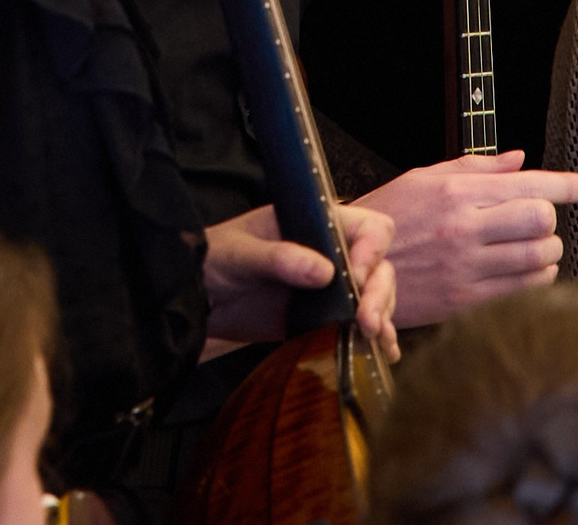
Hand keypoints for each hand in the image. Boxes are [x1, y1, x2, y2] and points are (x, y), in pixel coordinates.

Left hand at [202, 202, 399, 361]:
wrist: (193, 297)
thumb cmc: (214, 260)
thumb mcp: (241, 254)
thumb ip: (280, 259)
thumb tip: (324, 272)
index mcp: (316, 224)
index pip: (368, 228)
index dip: (370, 251)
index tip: (355, 279)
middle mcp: (329, 253)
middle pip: (378, 266)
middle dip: (378, 293)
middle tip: (366, 322)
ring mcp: (328, 288)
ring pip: (375, 296)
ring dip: (381, 317)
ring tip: (374, 340)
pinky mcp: (321, 318)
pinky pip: (356, 325)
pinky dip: (375, 337)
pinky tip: (384, 352)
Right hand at [353, 151, 577, 326]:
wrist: (352, 267)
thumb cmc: (390, 217)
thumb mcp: (424, 178)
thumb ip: (477, 168)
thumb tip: (520, 159)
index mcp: (457, 193)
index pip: (529, 184)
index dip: (569, 185)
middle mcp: (464, 228)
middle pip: (540, 220)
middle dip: (550, 219)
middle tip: (540, 220)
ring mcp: (465, 267)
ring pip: (537, 258)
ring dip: (546, 251)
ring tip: (532, 246)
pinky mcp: (464, 301)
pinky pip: (522, 290)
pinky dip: (535, 279)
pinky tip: (522, 271)